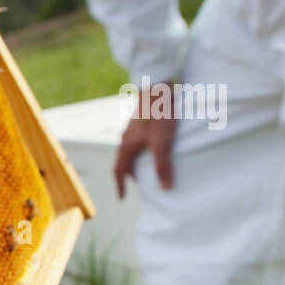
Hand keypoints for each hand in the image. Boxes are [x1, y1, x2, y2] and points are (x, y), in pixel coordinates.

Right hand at [114, 82, 177, 198]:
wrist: (156, 86)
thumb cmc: (159, 114)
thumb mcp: (162, 142)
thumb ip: (163, 165)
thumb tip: (165, 188)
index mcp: (127, 146)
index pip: (119, 170)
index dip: (120, 185)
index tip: (122, 197)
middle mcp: (126, 138)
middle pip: (124, 160)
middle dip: (130, 174)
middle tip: (139, 184)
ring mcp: (133, 128)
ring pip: (131, 150)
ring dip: (137, 161)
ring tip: (148, 167)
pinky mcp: (141, 120)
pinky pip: (137, 140)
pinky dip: (142, 149)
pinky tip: (154, 145)